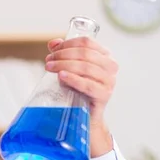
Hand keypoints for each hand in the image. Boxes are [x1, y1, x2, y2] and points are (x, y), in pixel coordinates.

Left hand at [45, 37, 117, 156]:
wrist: (85, 116)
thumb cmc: (77, 91)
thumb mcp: (70, 70)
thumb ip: (63, 55)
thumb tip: (53, 43)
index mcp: (104, 56)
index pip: (87, 42)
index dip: (68, 44)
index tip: (52, 50)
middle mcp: (110, 67)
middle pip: (85, 54)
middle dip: (63, 55)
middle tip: (48, 61)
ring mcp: (109, 81)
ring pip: (86, 67)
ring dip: (64, 65)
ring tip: (49, 68)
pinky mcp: (104, 95)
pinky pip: (88, 85)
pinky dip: (73, 79)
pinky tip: (61, 76)